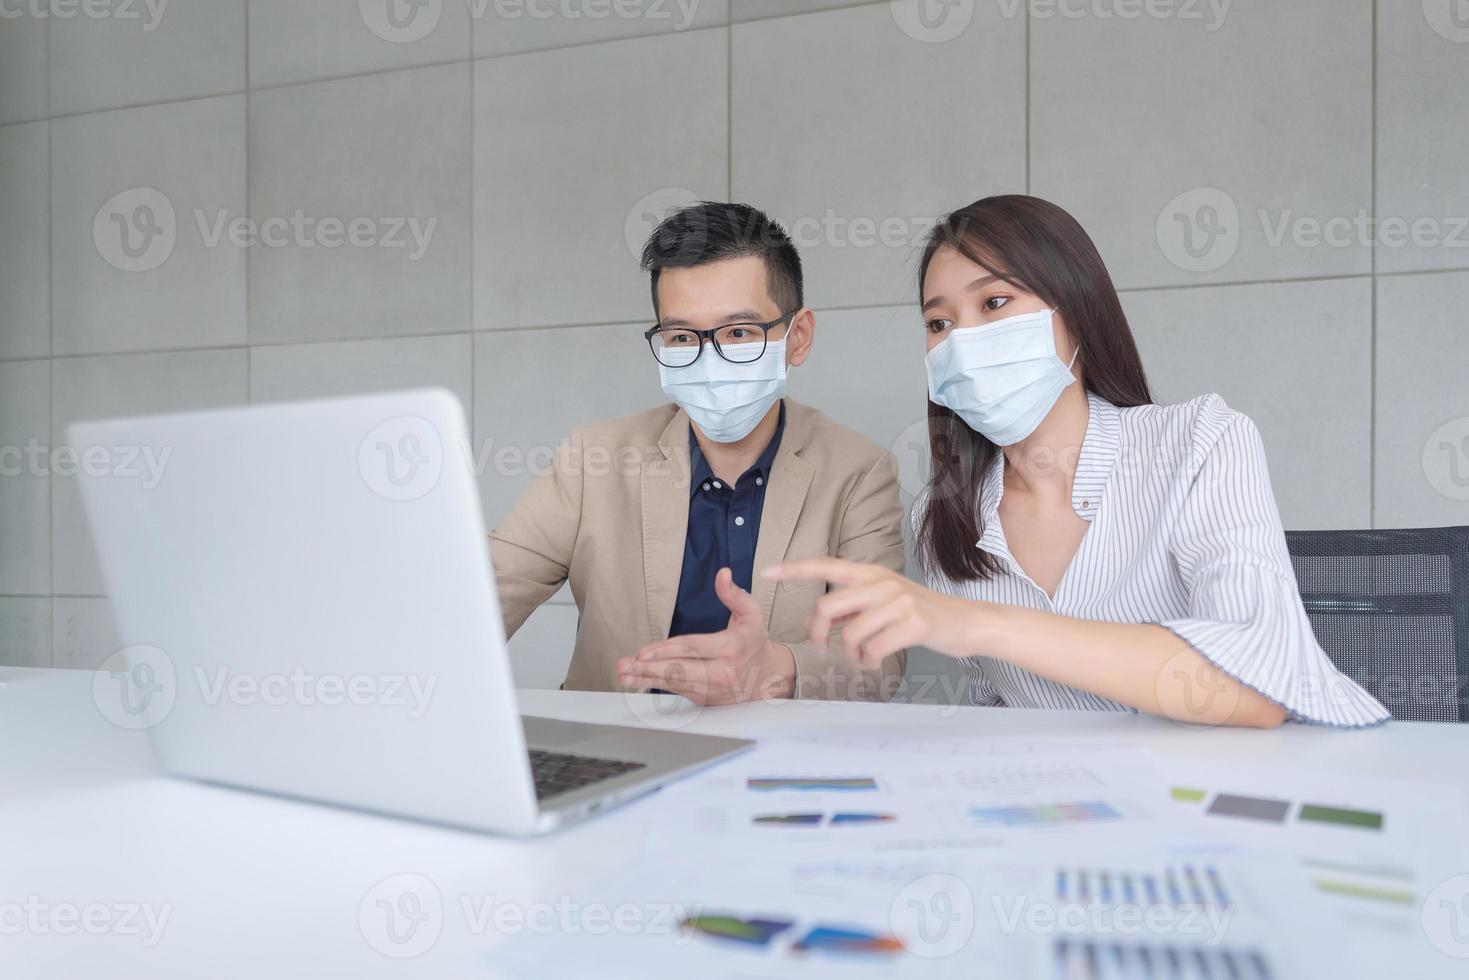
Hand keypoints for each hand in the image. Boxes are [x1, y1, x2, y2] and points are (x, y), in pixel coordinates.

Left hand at [617, 568, 796, 704]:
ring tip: (624, 675)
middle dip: (649, 669)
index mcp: (731, 648)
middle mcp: (721, 672)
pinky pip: (679, 692)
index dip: (665, 651)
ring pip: (676, 684)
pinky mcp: (707, 699)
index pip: (692, 649)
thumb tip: (722, 574)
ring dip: (647, 679)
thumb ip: (733, 594)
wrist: (769, 676)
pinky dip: (657, 686)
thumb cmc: (754, 641)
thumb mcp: (750, 613)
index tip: (642, 653)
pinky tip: (638, 682)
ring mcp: (713, 689)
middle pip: (680, 670)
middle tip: (625, 666)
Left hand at [764, 557, 988, 670]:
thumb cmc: (922, 615)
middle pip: (827, 605)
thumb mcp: (885, 602)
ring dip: (851, 655)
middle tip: (825, 648)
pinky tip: (876, 662)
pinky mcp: (914, 623)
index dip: (794, 569)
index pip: (826, 565)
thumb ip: (852, 607)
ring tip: (862, 659)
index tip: (766, 571)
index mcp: (872, 573)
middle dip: (818, 633)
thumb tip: (817, 621)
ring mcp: (899, 602)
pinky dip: (869, 662)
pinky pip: (873, 649)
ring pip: (850, 633)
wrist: (967, 623)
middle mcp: (883, 582)